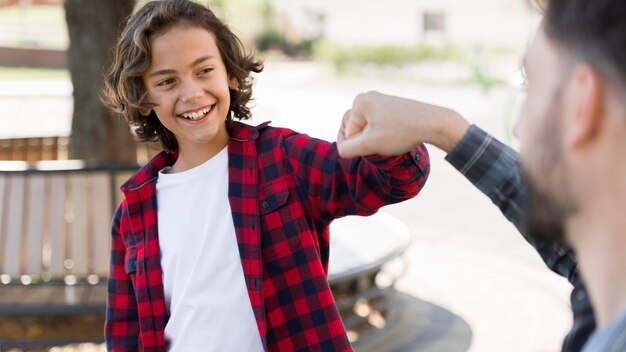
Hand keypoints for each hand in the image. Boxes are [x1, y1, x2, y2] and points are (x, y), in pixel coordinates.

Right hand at [337, 91, 469, 156]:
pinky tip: (398, 135)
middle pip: (356, 129)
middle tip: (384, 141)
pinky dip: (385, 134)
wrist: (434, 123)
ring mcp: (381, 100)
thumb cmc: (401, 132)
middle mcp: (368, 97)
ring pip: (368, 129)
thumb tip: (342, 149)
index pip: (347, 134)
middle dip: (366, 140)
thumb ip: (347, 149)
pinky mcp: (392, 107)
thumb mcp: (369, 144)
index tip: (379, 142)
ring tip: (392, 139)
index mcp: (359, 101)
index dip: (360, 144)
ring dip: (376, 139)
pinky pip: (379, 125)